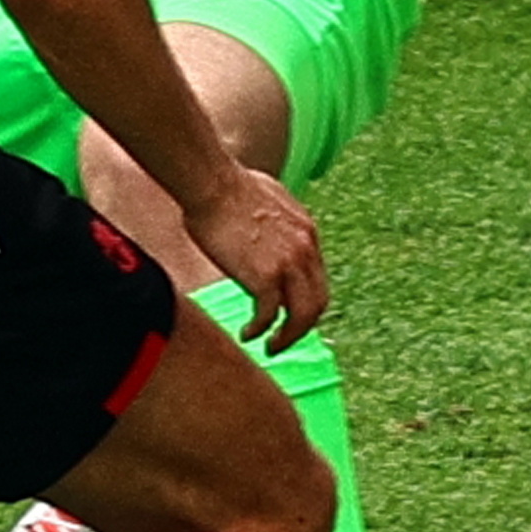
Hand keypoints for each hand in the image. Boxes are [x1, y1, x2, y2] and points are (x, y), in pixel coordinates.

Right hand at [181, 167, 328, 354]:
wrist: (213, 184)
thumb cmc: (227, 186)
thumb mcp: (269, 199)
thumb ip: (276, 219)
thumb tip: (267, 226)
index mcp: (307, 232)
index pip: (317, 279)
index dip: (305, 302)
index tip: (289, 314)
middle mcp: (306, 250)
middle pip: (318, 303)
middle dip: (302, 327)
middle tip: (283, 339)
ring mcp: (289, 264)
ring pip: (302, 316)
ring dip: (287, 338)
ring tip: (270, 347)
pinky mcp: (266, 276)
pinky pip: (269, 316)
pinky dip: (259, 330)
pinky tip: (247, 334)